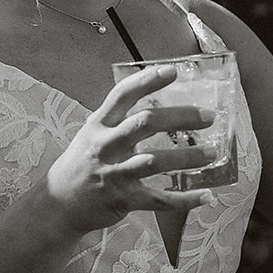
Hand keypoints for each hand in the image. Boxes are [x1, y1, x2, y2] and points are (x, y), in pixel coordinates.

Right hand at [44, 65, 222, 236]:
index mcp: (99, 124)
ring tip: (213, 152)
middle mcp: (106, 145)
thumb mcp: (93, 132)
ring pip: (155, 162)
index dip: (148, 81)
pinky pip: (159, 200)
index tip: (173, 70)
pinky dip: (185, 199)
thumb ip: (120, 118)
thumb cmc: (84, 161)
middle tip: (209, 116)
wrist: (60, 202)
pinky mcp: (123, 199)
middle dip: (180, 117)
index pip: (123, 95)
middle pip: (145, 123)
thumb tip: (158, 96)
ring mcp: (114, 173)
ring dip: (188, 157)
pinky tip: (206, 195)